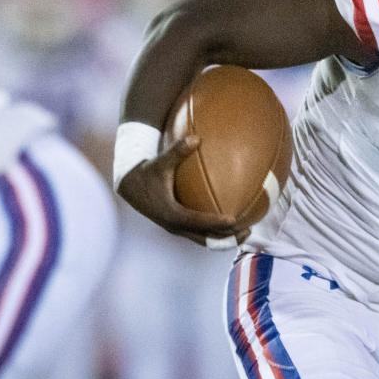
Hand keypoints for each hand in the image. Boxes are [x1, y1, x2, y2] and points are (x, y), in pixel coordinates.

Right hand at [117, 135, 244, 246]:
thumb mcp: (161, 162)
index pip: (197, 221)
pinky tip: (232, 225)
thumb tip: (196, 137)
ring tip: (246, 232)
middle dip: (227, 237)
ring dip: (225, 239)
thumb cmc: (148, 172)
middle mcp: (175, 226)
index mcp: (171, 213)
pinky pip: (201, 235)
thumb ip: (178, 151)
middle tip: (248, 229)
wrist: (130, 187)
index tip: (233, 220)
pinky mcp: (179, 227)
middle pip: (206, 238)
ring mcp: (177, 229)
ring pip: (205, 240)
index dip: (216, 222)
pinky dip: (217, 234)